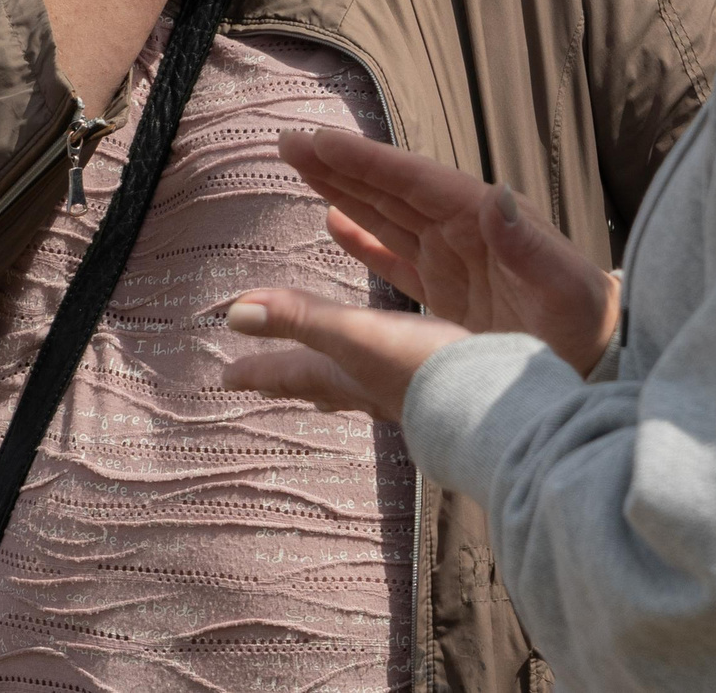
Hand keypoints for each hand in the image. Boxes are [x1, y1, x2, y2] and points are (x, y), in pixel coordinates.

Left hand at [221, 293, 469, 421]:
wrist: (490, 402)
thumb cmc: (419, 366)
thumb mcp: (355, 333)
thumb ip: (300, 318)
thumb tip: (235, 313)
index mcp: (344, 376)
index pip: (290, 373)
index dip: (257, 370)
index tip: (225, 377)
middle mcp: (369, 392)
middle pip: (321, 386)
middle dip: (295, 380)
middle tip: (269, 383)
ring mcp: (405, 397)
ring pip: (359, 390)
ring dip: (337, 386)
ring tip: (329, 388)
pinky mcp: (438, 392)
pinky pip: (397, 386)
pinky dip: (384, 380)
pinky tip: (398, 378)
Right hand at [276, 128, 620, 374]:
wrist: (603, 361)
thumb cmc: (589, 323)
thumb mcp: (564, 286)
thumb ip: (529, 244)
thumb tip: (497, 195)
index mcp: (484, 220)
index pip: (414, 180)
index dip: (365, 160)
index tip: (319, 139)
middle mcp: (463, 231)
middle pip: (391, 189)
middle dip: (341, 165)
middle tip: (290, 140)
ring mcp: (453, 260)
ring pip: (387, 216)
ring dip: (345, 191)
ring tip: (302, 165)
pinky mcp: (448, 291)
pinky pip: (396, 258)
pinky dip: (364, 241)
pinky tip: (333, 222)